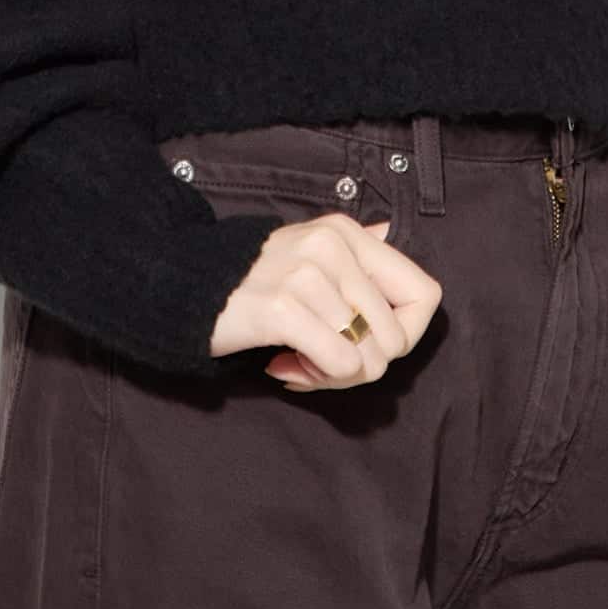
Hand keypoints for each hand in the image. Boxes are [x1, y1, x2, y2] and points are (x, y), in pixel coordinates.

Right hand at [210, 213, 442, 389]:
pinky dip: (315, 377)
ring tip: (299, 359)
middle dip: (364, 365)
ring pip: (370, 360)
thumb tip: (389, 230)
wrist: (182, 282)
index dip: (406, 334)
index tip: (367, 343)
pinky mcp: (283, 308)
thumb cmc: (253, 278)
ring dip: (333, 375)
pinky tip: (283, 364)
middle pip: (397, 339)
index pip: (426, 295)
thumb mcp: (308, 250)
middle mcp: (334, 247)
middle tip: (321, 360)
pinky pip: (340, 365)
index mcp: (349, 234)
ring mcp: (309, 275)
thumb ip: (353, 250)